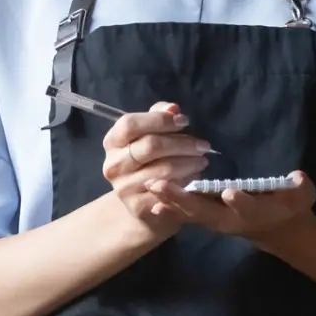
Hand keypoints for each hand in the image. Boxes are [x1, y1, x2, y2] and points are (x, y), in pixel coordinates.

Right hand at [101, 103, 212, 232]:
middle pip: (151, 146)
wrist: (144, 203)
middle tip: (203, 145)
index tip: (185, 121)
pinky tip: (195, 178)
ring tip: (202, 160)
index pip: (130, 124)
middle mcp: (113, 165)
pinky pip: (169, 191)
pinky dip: (186, 182)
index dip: (159, 119)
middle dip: (183, 143)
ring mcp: (123, 188)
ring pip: (164, 169)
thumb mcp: (151, 135)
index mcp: (112, 141)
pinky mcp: (137, 206)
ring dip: (189, 163)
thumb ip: (159, 117)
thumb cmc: (149, 162)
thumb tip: (173, 109)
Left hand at [146, 170, 315, 240]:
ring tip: (151, 188)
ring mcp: (218, 222)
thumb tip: (298, 178)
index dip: (241, 202)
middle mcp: (234, 221)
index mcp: (259, 212)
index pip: (249, 208)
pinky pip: (187, 216)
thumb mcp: (304, 196)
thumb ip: (301, 188)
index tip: (230, 192)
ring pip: (192, 214)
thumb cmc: (293, 207)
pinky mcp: (209, 220)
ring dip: (171, 202)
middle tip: (162, 186)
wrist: (279, 230)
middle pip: (208, 212)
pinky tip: (151, 200)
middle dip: (185, 200)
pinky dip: (171, 209)